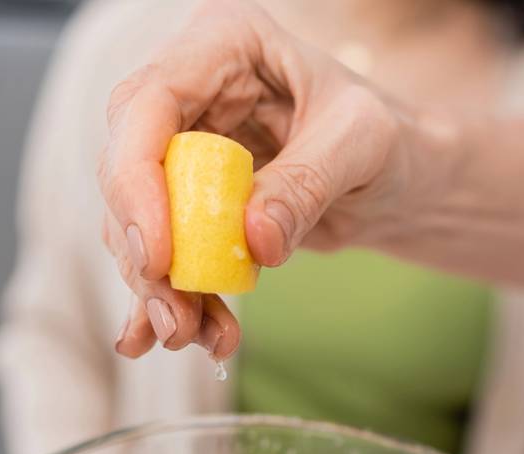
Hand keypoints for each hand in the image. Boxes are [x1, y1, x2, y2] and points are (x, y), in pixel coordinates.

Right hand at [100, 0, 431, 356]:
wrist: (396, 179)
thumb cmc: (387, 138)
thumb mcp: (363, 144)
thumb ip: (308, 183)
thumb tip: (254, 239)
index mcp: (222, 44)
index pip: (148, 105)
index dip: (138, 182)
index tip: (159, 256)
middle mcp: (188, 91)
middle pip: (127, 171)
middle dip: (146, 254)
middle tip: (176, 319)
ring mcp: (180, 149)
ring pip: (136, 223)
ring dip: (161, 290)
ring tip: (196, 337)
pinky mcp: (184, 202)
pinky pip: (159, 252)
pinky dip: (165, 300)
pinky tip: (164, 338)